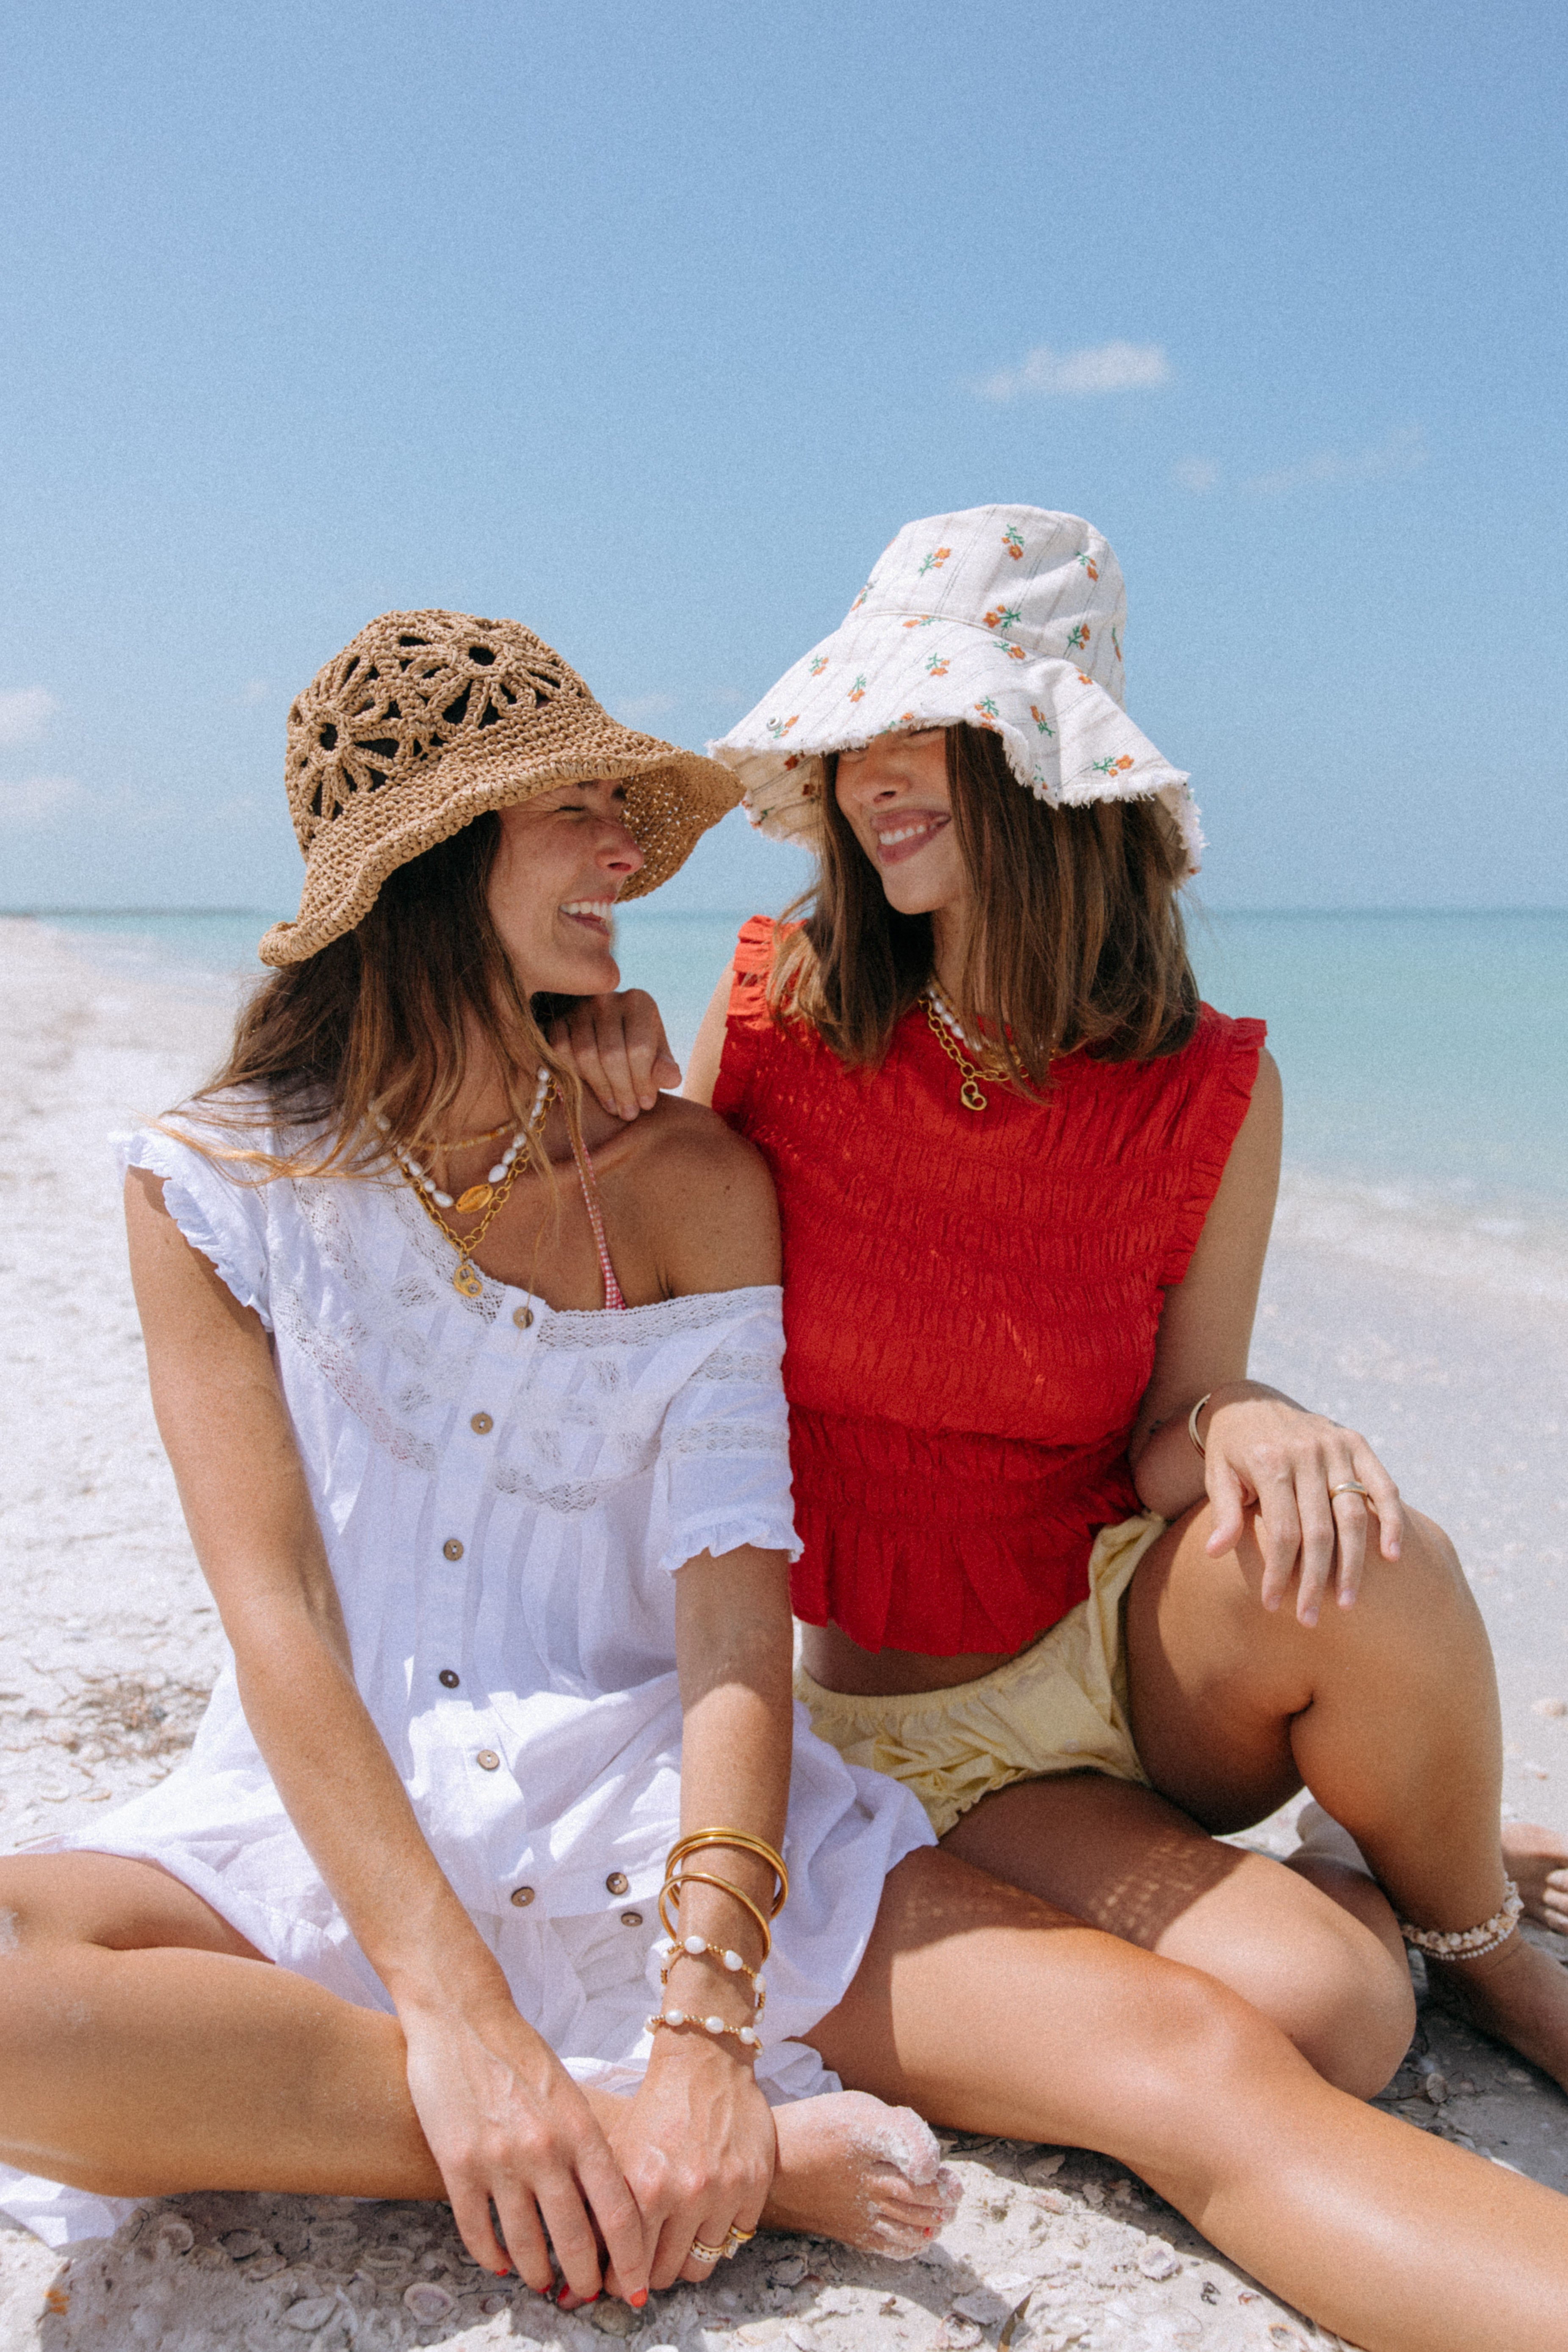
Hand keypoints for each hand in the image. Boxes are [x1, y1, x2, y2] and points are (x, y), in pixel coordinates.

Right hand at [400, 1996, 647, 2302]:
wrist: (463, 2016)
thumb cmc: (521, 2054)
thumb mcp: (569, 2095)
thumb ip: (584, 2146)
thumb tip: (599, 2208)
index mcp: (580, 2129)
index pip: (617, 2212)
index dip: (630, 2260)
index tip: (636, 2288)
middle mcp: (545, 2149)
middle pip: (574, 2240)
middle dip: (584, 2279)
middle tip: (586, 2296)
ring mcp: (499, 2159)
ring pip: (525, 2246)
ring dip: (537, 2274)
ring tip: (543, 2284)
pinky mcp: (457, 2165)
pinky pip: (477, 2232)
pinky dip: (492, 2257)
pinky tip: (502, 2264)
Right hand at [548, 990, 680, 1120]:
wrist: (605, 1032)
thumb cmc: (637, 1045)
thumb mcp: (656, 1053)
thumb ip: (664, 1067)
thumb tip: (672, 1079)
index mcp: (638, 1001)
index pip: (639, 1047)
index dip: (642, 1082)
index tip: (646, 1105)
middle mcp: (607, 997)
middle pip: (612, 1054)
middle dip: (622, 1090)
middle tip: (628, 1113)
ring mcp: (578, 1007)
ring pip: (585, 1056)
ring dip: (600, 1088)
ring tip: (613, 1107)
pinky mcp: (556, 1019)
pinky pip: (560, 1053)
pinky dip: (573, 1075)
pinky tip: (588, 1089)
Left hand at [599, 2029, 774, 2294]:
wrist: (703, 2063)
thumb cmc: (652, 2110)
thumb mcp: (616, 2154)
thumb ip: (599, 2211)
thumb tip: (578, 2276)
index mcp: (647, 2187)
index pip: (630, 2267)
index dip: (620, 2280)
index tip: (618, 2280)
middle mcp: (688, 2193)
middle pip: (666, 2273)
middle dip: (651, 2273)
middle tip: (647, 2259)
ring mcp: (726, 2190)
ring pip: (702, 2264)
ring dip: (685, 2257)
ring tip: (676, 2239)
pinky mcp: (755, 2184)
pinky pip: (734, 2239)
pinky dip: (719, 2234)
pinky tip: (706, 2213)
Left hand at [1200, 1390, 1404, 1625]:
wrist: (1249, 1401)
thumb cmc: (1229, 1449)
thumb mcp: (1216, 1475)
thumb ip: (1224, 1513)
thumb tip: (1214, 1553)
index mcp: (1269, 1461)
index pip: (1281, 1531)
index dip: (1278, 1572)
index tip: (1271, 1605)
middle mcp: (1305, 1453)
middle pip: (1318, 1530)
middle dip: (1315, 1580)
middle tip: (1310, 1618)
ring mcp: (1335, 1446)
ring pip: (1353, 1515)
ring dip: (1354, 1564)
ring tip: (1349, 1603)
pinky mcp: (1356, 1442)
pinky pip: (1382, 1485)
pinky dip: (1391, 1520)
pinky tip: (1392, 1556)